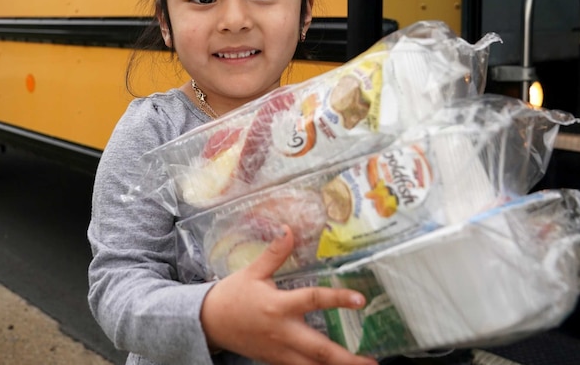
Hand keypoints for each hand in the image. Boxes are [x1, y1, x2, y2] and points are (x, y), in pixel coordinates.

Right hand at [200, 226, 378, 364]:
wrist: (208, 323)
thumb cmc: (232, 295)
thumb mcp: (252, 271)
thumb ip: (274, 253)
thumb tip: (289, 229)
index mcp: (278, 306)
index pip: (313, 301)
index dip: (338, 299)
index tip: (360, 300)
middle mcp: (282, 332)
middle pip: (319, 350)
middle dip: (346, 359)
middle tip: (372, 362)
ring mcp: (279, 352)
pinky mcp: (275, 361)